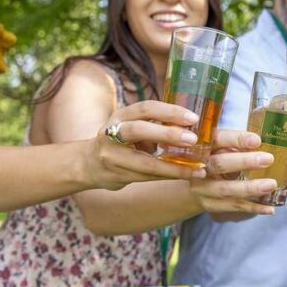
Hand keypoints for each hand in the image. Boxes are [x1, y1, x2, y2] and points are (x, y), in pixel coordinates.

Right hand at [86, 101, 207, 189]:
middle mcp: (112, 134)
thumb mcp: (131, 124)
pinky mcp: (117, 176)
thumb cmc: (120, 140)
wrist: (88, 164)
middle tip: (193, 140)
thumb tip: (192, 124)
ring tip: (198, 169)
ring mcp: (112, 157)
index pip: (145, 108)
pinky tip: (188, 175)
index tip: (193, 118)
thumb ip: (154, 123)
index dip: (169, 111)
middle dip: (168, 134)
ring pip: (145, 163)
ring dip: (175, 167)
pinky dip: (170, 176)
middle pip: (138, 130)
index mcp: (120, 116)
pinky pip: (148, 177)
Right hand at [189, 129, 278, 214]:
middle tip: (268, 159)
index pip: (218, 139)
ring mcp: (202, 187)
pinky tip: (269, 208)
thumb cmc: (214, 158)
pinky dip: (252, 207)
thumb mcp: (220, 146)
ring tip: (271, 184)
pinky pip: (233, 206)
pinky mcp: (209, 204)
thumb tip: (262, 142)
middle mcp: (198, 166)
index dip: (236, 139)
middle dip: (244, 162)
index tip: (257, 141)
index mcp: (203, 146)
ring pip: (225, 189)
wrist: (191, 183)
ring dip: (250, 188)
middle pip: (219, 164)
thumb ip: (235, 143)